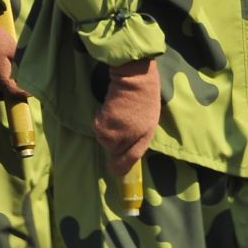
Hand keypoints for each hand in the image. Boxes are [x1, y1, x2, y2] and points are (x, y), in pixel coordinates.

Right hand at [0, 14, 28, 101]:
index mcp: (0, 78)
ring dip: (3, 85)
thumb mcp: (14, 51)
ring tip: (13, 75)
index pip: (13, 94)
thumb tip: (31, 71)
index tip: (31, 91)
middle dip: (9, 94)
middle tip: (19, 86)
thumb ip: (21, 64)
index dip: (23, 94)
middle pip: (1, 95)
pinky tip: (4, 67)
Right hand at [94, 59, 160, 174]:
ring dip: (107, 130)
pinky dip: (100, 122)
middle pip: (114, 149)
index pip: (131, 158)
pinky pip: (99, 130)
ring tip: (116, 114)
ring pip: (105, 140)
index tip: (114, 169)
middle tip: (122, 123)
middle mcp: (131, 138)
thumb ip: (138, 139)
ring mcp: (117, 132)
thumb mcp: (149, 121)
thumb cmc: (144, 97)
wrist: (135, 78)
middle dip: (116, 140)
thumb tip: (122, 156)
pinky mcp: (103, 124)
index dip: (121, 166)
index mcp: (144, 136)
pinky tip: (109, 110)